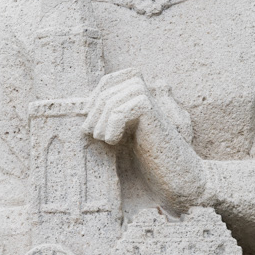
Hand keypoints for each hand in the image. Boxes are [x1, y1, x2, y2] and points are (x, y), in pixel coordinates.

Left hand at [82, 69, 206, 211]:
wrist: (175, 174)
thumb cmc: (149, 156)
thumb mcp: (123, 132)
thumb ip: (108, 115)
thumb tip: (78, 107)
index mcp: (139, 89)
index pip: (108, 80)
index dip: (94, 99)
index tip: (92, 124)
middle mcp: (145, 88)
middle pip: (106, 92)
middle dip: (95, 115)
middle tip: (95, 136)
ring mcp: (148, 97)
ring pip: (110, 102)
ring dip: (102, 124)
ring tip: (106, 140)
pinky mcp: (149, 109)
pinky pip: (118, 112)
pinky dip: (112, 129)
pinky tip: (116, 142)